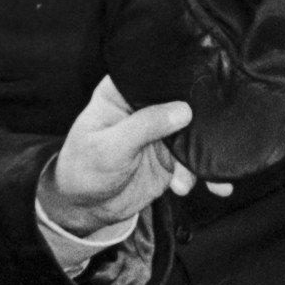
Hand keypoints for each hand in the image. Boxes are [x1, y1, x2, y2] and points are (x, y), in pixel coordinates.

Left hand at [43, 73, 196, 234]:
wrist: (87, 207)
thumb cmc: (84, 169)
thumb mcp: (110, 147)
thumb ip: (145, 126)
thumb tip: (182, 111)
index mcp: (123, 92)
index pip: (153, 76)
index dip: (175, 80)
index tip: (196, 91)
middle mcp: (144, 108)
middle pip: (179, 103)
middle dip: (195, 121)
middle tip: (201, 138)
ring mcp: (159, 132)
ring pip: (190, 133)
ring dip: (195, 154)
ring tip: (183, 177)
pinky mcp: (170, 157)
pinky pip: (191, 160)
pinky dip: (194, 173)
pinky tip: (180, 186)